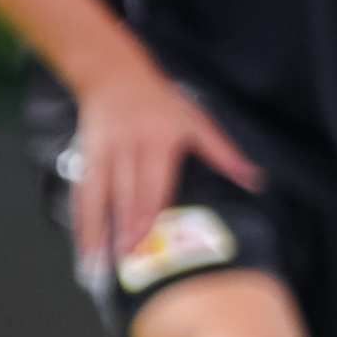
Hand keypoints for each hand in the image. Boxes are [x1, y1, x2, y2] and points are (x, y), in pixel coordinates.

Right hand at [63, 65, 261, 285]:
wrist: (114, 75)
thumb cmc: (164, 103)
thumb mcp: (197, 121)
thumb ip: (223, 153)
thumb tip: (255, 180)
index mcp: (160, 141)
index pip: (154, 183)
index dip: (147, 212)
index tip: (144, 239)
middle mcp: (129, 147)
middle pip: (125, 193)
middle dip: (123, 227)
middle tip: (124, 259)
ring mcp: (104, 152)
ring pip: (98, 195)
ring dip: (96, 229)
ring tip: (94, 261)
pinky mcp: (86, 156)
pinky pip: (82, 190)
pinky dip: (81, 218)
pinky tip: (82, 242)